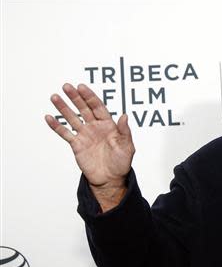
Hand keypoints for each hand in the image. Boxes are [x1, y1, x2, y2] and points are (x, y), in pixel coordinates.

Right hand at [45, 83, 134, 211]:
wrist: (110, 179)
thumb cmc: (121, 163)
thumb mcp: (127, 147)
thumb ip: (124, 131)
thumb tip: (125, 116)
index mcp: (108, 125)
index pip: (98, 107)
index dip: (90, 97)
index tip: (81, 87)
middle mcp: (95, 127)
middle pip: (84, 109)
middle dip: (75, 97)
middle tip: (66, 86)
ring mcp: (85, 135)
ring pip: (72, 118)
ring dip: (63, 108)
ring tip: (55, 97)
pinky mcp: (76, 145)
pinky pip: (65, 133)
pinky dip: (56, 126)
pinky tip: (49, 117)